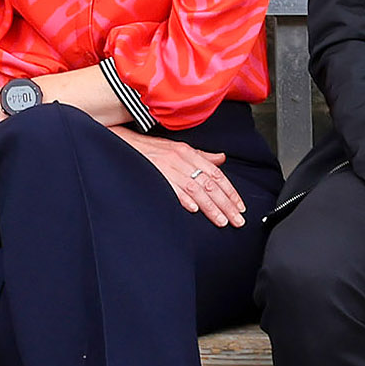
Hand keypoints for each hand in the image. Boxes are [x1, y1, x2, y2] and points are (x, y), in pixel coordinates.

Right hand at [114, 129, 246, 226]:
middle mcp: (181, 159)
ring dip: (211, 207)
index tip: (240, 207)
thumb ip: (201, 156)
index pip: (216, 175)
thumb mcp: (179, 149)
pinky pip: (173, 189)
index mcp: (189, 153)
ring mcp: (168, 168)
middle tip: (237, 220)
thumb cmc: (152, 150)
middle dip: (226, 204)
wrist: (124, 144)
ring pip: (196, 189)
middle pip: (210, 184)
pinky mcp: (155, 175)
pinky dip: (185, 199)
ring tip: (222, 221)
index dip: (230, 192)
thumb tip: (221, 159)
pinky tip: (194, 210)